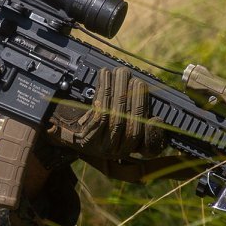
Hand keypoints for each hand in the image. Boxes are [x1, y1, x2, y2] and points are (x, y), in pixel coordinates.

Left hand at [50, 66, 167, 161]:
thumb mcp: (122, 119)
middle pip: (133, 129)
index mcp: (132, 150)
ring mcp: (102, 148)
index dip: (155, 136)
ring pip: (116, 118)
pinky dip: (105, 93)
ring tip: (121, 72)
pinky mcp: (87, 141)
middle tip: (137, 80)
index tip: (157, 119)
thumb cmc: (101, 120)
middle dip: (137, 100)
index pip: (149, 149)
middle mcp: (119, 153)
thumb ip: (136, 112)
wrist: (69, 129)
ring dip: (120, 91)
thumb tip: (149, 103)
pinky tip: (105, 78)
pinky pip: (100, 115)